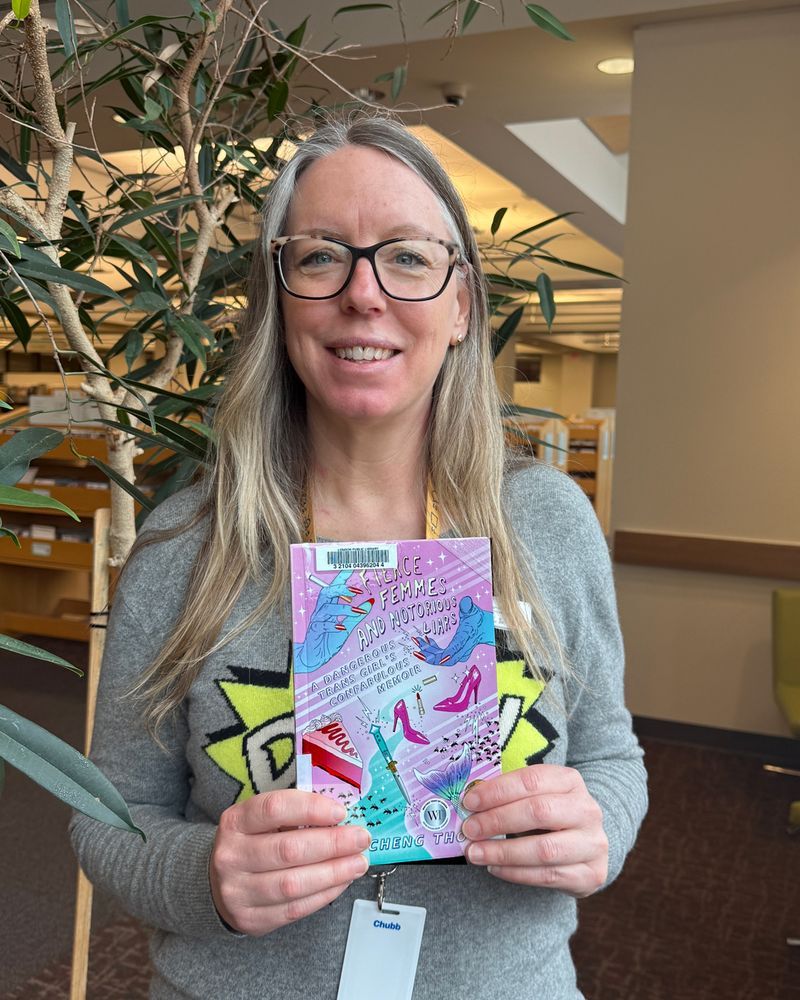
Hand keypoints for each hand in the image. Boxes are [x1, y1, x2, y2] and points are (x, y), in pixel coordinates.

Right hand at [210, 789, 369, 935]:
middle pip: (288, 849)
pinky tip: (342, 881)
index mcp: (235, 822)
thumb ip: (294, 815)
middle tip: (361, 838)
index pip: (274, 808)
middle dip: (333, 844)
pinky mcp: (251, 919)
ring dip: (334, 872)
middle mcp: (231, 856)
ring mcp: (238, 891)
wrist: (219, 883)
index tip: (340, 812)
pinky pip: (295, 909)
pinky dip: (324, 894)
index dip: (310, 809)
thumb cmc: (252, 843)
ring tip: (358, 863)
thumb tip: (340, 818)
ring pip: (293, 883)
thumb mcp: (261, 821)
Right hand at [294, 571, 372, 672]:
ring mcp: (317, 620)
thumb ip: (357, 614)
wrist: (314, 656)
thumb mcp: (347, 625)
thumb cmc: (329, 638)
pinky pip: (321, 625)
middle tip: (357, 591)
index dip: (343, 576)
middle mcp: (322, 610)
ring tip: (355, 612)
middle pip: (327, 592)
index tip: (353, 566)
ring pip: (326, 607)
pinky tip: (341, 628)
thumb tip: (370, 601)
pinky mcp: (314, 631)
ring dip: (342, 608)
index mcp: (330, 605)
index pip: (336, 587)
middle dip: (341, 589)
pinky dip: (331, 625)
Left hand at [412, 597, 493, 665]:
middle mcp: (462, 648)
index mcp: (466, 637)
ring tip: (418, 642)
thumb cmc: (478, 618)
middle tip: (417, 647)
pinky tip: (427, 642)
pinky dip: (433, 651)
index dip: (443, 655)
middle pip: (445, 658)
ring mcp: (459, 653)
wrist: (486, 628)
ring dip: (429, 653)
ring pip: (442, 659)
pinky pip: (442, 656)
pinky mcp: (456, 653)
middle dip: (430, 655)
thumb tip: (466, 601)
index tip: (429, 656)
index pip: (454, 649)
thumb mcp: (473, 610)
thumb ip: (468, 606)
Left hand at [461, 765, 607, 897]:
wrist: (586, 844)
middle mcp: (587, 810)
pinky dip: (515, 873)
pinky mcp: (591, 874)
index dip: (498, 791)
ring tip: (475, 853)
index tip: (469, 801)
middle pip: (538, 812)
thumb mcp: (536, 796)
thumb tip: (470, 804)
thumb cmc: (551, 815)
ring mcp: (592, 844)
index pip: (531, 780)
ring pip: (544, 850)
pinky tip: (494, 867)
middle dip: (497, 820)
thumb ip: (509, 797)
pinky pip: (547, 876)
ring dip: (503, 852)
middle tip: (470, 829)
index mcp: (570, 781)